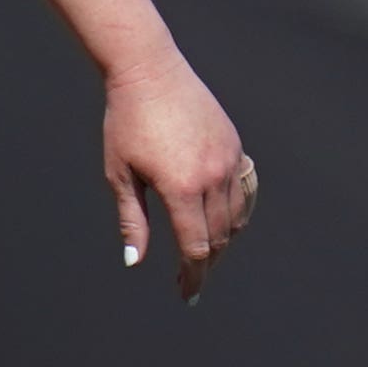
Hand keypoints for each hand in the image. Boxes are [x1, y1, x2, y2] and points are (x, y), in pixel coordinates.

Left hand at [106, 53, 259, 300]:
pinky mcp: (235, 146)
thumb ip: (133, 220)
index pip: (196, 247)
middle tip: (191, 279)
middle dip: (206, 263)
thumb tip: (136, 261)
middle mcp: (212, 176)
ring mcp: (229, 160)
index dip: (193, 275)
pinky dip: (241, 211)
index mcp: (181, 188)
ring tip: (206, 254)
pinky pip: (247, 189)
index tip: (186, 293)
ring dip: (224, 240)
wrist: (150, 73)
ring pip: (237, 216)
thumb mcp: (120, 175)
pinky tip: (228, 222)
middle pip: (219, 236)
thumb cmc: (125, 123)